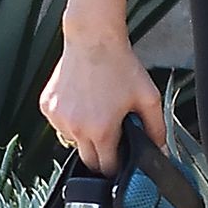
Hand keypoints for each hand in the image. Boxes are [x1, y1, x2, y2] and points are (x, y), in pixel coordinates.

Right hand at [39, 30, 167, 168]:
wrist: (93, 39)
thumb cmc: (119, 65)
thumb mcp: (148, 97)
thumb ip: (156, 128)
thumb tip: (160, 149)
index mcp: (101, 130)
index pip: (107, 168)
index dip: (117, 166)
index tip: (122, 157)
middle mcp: (76, 128)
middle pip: (88, 161)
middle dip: (102, 154)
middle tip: (112, 135)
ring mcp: (58, 118)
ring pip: (73, 142)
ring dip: (85, 136)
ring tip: (98, 111)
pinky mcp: (47, 107)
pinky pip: (61, 125)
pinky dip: (71, 120)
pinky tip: (83, 102)